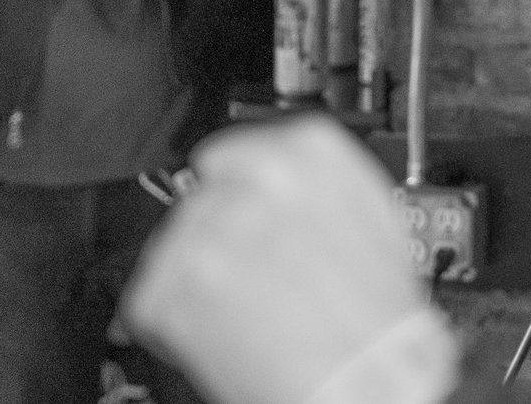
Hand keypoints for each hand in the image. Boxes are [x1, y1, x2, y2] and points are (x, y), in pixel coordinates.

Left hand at [125, 117, 437, 403]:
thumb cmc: (379, 317)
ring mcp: (208, 231)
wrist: (369, 383)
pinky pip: (151, 300)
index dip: (240, 196)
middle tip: (257, 280)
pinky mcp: (172, 287)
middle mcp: (254, 177)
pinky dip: (175, 324)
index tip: (248, 219)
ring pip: (175, 248)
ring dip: (200, 281)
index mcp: (308, 150)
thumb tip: (278, 174)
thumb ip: (317, 180)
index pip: (234, 152)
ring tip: (247, 313)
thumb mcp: (371, 213)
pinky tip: (224, 334)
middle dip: (222, 241)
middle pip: (204, 201)